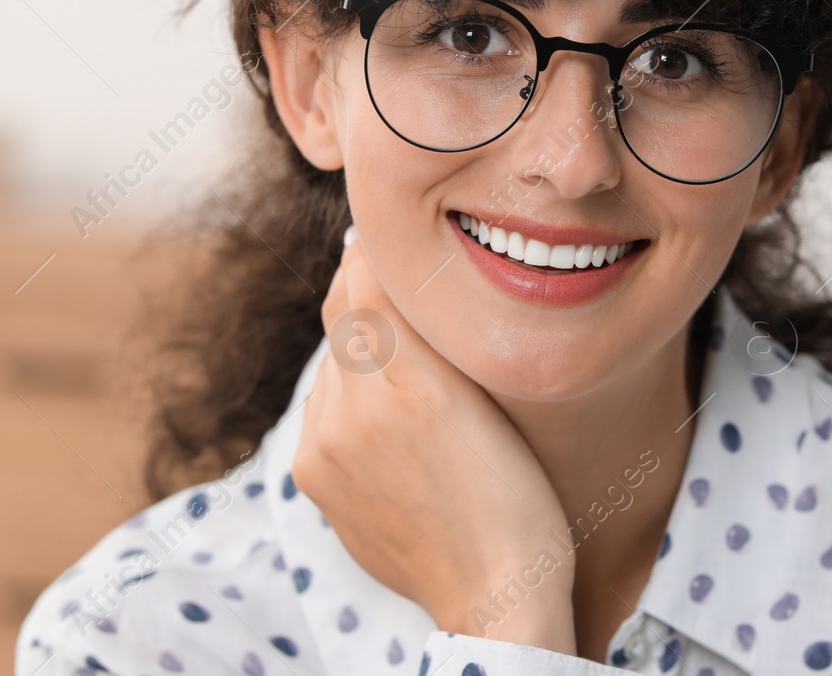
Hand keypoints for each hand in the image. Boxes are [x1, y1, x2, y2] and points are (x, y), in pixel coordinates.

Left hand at [292, 228, 577, 652]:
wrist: (495, 596)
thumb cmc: (514, 495)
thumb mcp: (480, 395)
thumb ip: (421, 325)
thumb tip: (374, 255)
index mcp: (394, 387)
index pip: (361, 281)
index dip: (379, 251)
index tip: (403, 235)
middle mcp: (342, 418)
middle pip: (341, 319)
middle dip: (370, 295)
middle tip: (409, 284)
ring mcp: (323, 455)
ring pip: (333, 366)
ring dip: (360, 350)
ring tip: (411, 360)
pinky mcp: (317, 484)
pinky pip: (325, 414)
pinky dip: (350, 399)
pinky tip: (393, 414)